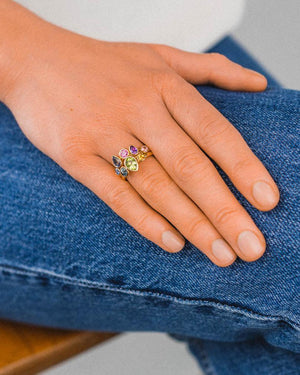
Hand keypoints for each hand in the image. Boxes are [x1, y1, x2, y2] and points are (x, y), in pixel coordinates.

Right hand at [1, 2, 279, 266]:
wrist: (36, 60)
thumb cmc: (104, 62)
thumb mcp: (159, 54)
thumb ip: (211, 69)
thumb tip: (259, 83)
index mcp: (165, 85)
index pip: (214, 132)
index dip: (243, 168)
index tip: (268, 202)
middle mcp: (138, 109)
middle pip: (190, 167)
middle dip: (224, 210)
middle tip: (252, 247)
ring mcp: (105, 133)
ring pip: (156, 185)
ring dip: (192, 224)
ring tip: (222, 255)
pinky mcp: (75, 155)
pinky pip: (114, 193)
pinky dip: (144, 220)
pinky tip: (172, 243)